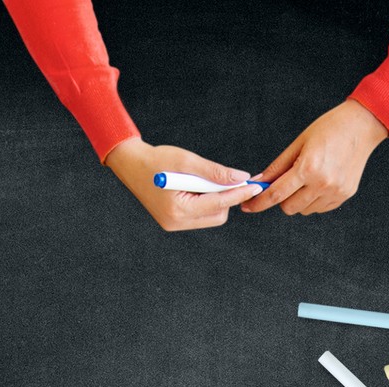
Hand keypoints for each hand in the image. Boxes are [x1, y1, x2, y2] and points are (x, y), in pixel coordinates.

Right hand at [102, 139, 261, 231]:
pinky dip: (205, 201)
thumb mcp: (188, 161)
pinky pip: (200, 215)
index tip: (256, 186)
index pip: (219, 203)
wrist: (131, 164)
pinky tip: (194, 187)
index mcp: (178, 209)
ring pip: (211, 216)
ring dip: (214, 199)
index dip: (239, 193)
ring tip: (199, 180)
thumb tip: (241, 178)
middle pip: (218, 214)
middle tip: (221, 177)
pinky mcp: (174, 222)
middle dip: (225, 197)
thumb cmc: (157, 159)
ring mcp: (174, 225)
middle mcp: (176, 222)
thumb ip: (215, 172)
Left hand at [244, 99, 387, 215]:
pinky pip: (319, 208)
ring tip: (308, 178)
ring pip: (304, 210)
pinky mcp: (344, 195)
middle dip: (281, 199)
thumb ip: (277, 167)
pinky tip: (320, 181)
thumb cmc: (329, 129)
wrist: (362, 126)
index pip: (276, 194)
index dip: (259, 202)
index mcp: (308, 168)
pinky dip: (313, 200)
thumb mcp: (299, 143)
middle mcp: (322, 184)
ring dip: (298, 200)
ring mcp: (335, 192)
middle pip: (289, 207)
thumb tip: (259, 182)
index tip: (247, 207)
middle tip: (285, 182)